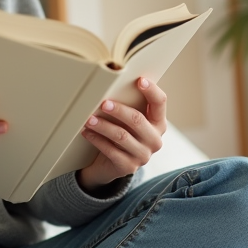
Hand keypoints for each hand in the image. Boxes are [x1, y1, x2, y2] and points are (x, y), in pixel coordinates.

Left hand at [77, 77, 166, 193]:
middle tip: (104, 103)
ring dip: (103, 126)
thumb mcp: (130, 120)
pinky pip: (111, 151)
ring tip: (89, 119)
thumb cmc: (123, 134)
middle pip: (138, 120)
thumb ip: (130, 105)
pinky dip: (97, 140)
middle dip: (119, 110)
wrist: (112, 164)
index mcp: (158, 123)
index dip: (152, 90)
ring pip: (121, 136)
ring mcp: (143, 155)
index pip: (160, 103)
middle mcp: (155, 140)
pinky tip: (87, 132)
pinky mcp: (128, 167)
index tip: (139, 80)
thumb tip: (112, 84)